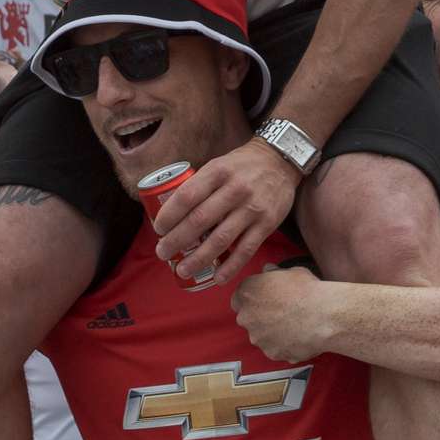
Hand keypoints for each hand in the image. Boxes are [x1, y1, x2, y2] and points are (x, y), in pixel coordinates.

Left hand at [152, 142, 302, 287]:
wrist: (281, 161)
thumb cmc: (242, 165)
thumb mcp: (218, 164)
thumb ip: (200, 185)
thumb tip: (172, 212)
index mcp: (217, 172)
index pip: (186, 196)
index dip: (169, 216)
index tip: (158, 229)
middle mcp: (234, 190)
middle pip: (199, 220)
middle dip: (176, 240)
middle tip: (162, 252)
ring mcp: (252, 208)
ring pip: (221, 239)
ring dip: (198, 258)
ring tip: (182, 270)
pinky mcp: (267, 224)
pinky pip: (246, 250)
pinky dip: (231, 267)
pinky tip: (217, 278)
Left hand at [230, 265, 336, 362]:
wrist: (323, 316)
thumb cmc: (307, 289)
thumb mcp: (291, 272)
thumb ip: (273, 273)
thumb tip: (267, 270)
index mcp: (247, 293)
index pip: (239, 298)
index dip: (252, 299)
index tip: (264, 299)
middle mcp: (246, 317)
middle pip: (248, 318)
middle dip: (260, 317)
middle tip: (280, 313)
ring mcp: (258, 338)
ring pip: (261, 336)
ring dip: (271, 332)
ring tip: (293, 326)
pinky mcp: (271, 353)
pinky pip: (275, 349)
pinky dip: (283, 345)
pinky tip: (299, 337)